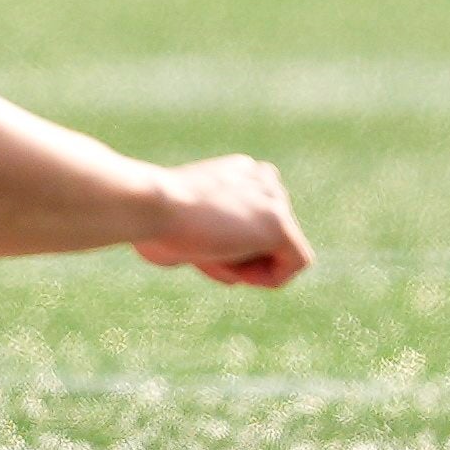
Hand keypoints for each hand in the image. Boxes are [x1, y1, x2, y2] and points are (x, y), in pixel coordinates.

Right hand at [135, 154, 308, 285]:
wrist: (152, 207)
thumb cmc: (153, 222)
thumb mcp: (182, 229)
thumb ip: (212, 243)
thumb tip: (239, 275)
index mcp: (239, 172)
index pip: (252, 220)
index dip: (232, 246)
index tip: (200, 247)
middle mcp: (262, 178)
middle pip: (267, 236)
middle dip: (240, 257)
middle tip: (203, 252)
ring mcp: (274, 200)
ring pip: (280, 250)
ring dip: (248, 267)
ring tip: (212, 255)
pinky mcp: (280, 224)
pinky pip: (296, 262)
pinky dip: (269, 277)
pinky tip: (238, 270)